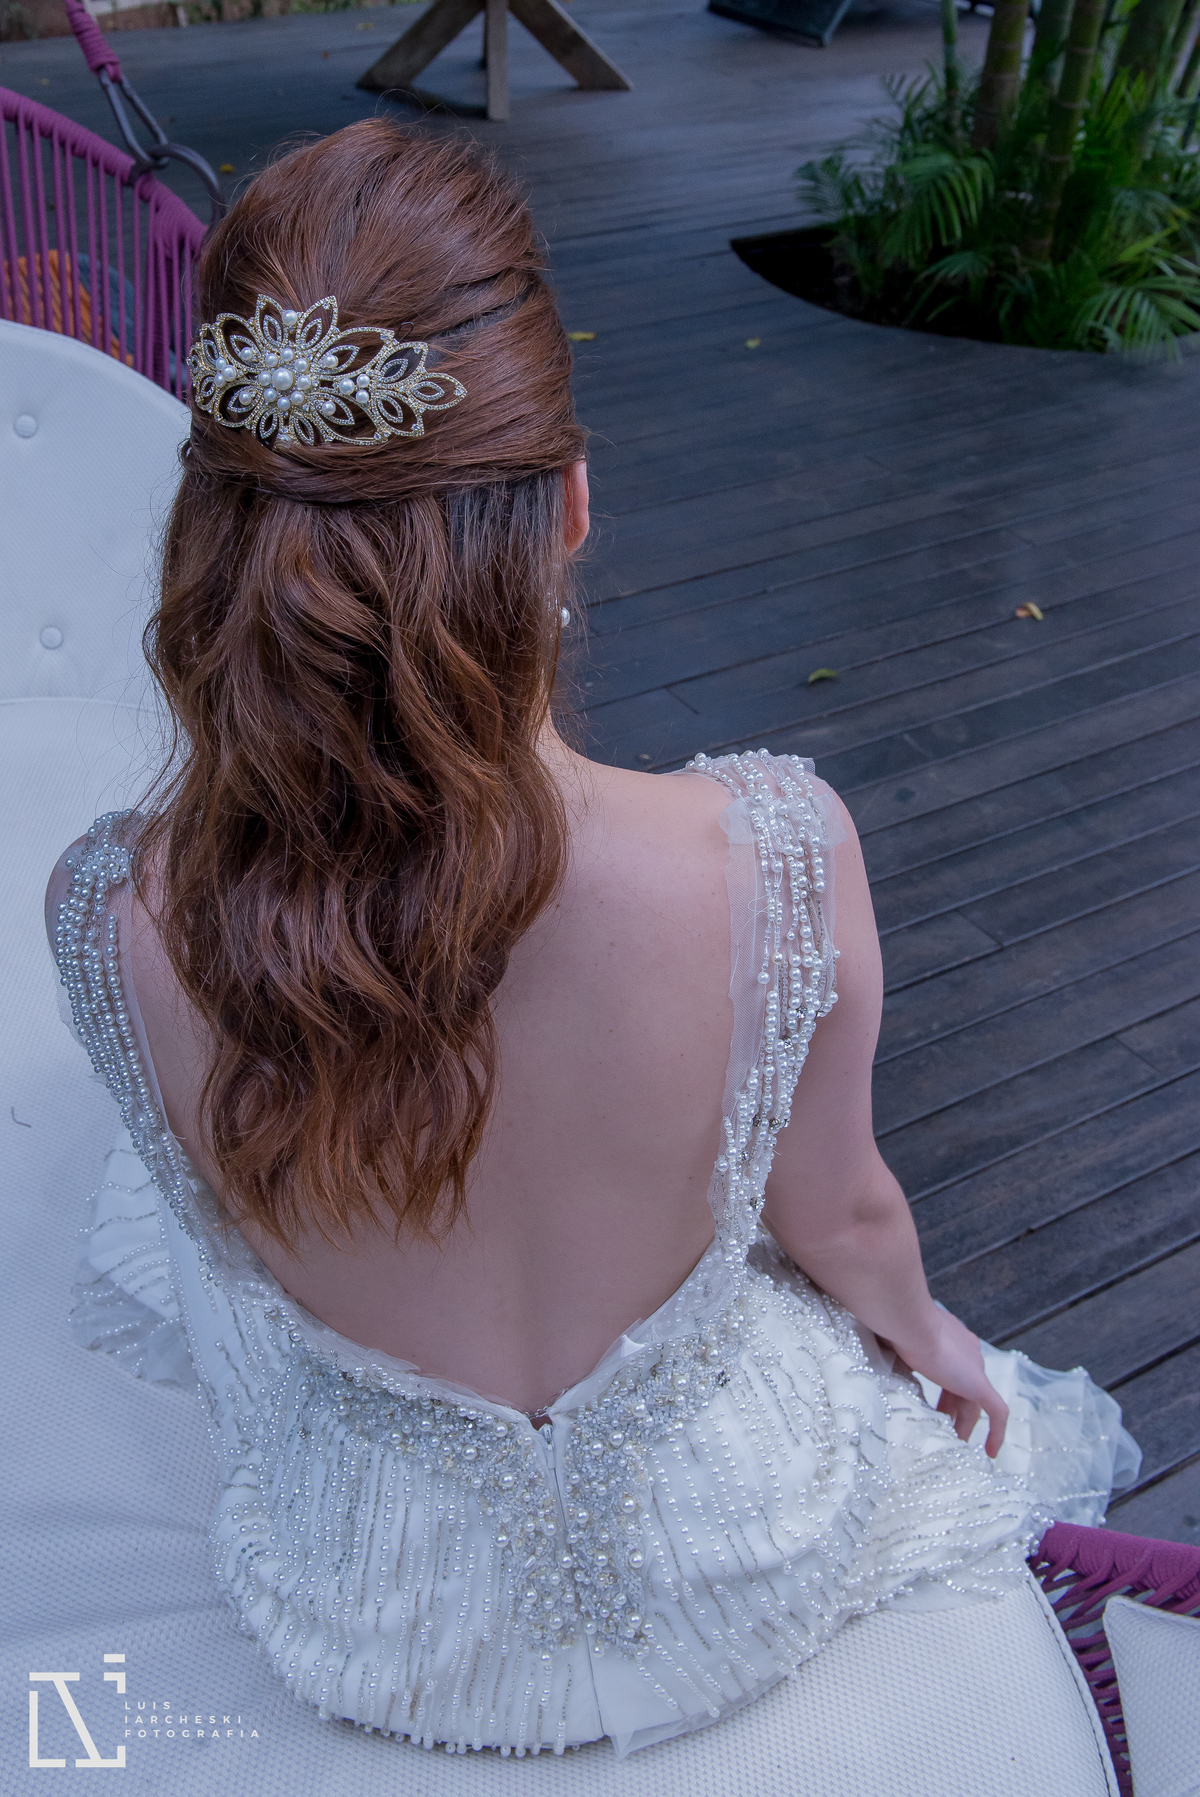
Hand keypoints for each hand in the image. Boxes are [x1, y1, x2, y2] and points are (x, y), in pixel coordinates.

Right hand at [888, 1309, 1008, 1458]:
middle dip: (954, 1412)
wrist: (909, 1322)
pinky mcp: (979, 1385)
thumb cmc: (896, 1327)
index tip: (936, 1409)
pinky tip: (991, 1453)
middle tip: (944, 1432)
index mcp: (953, 1338)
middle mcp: (969, 1351)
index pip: (955, 1370)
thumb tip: (883, 1360)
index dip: (947, 1392)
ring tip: (954, 1445)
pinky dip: (996, 1433)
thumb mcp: (897, 1342)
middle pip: (965, 1390)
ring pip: (975, 1405)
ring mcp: (975, 1368)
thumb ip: (899, 1354)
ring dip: (965, 1426)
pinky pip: (997, 1414)